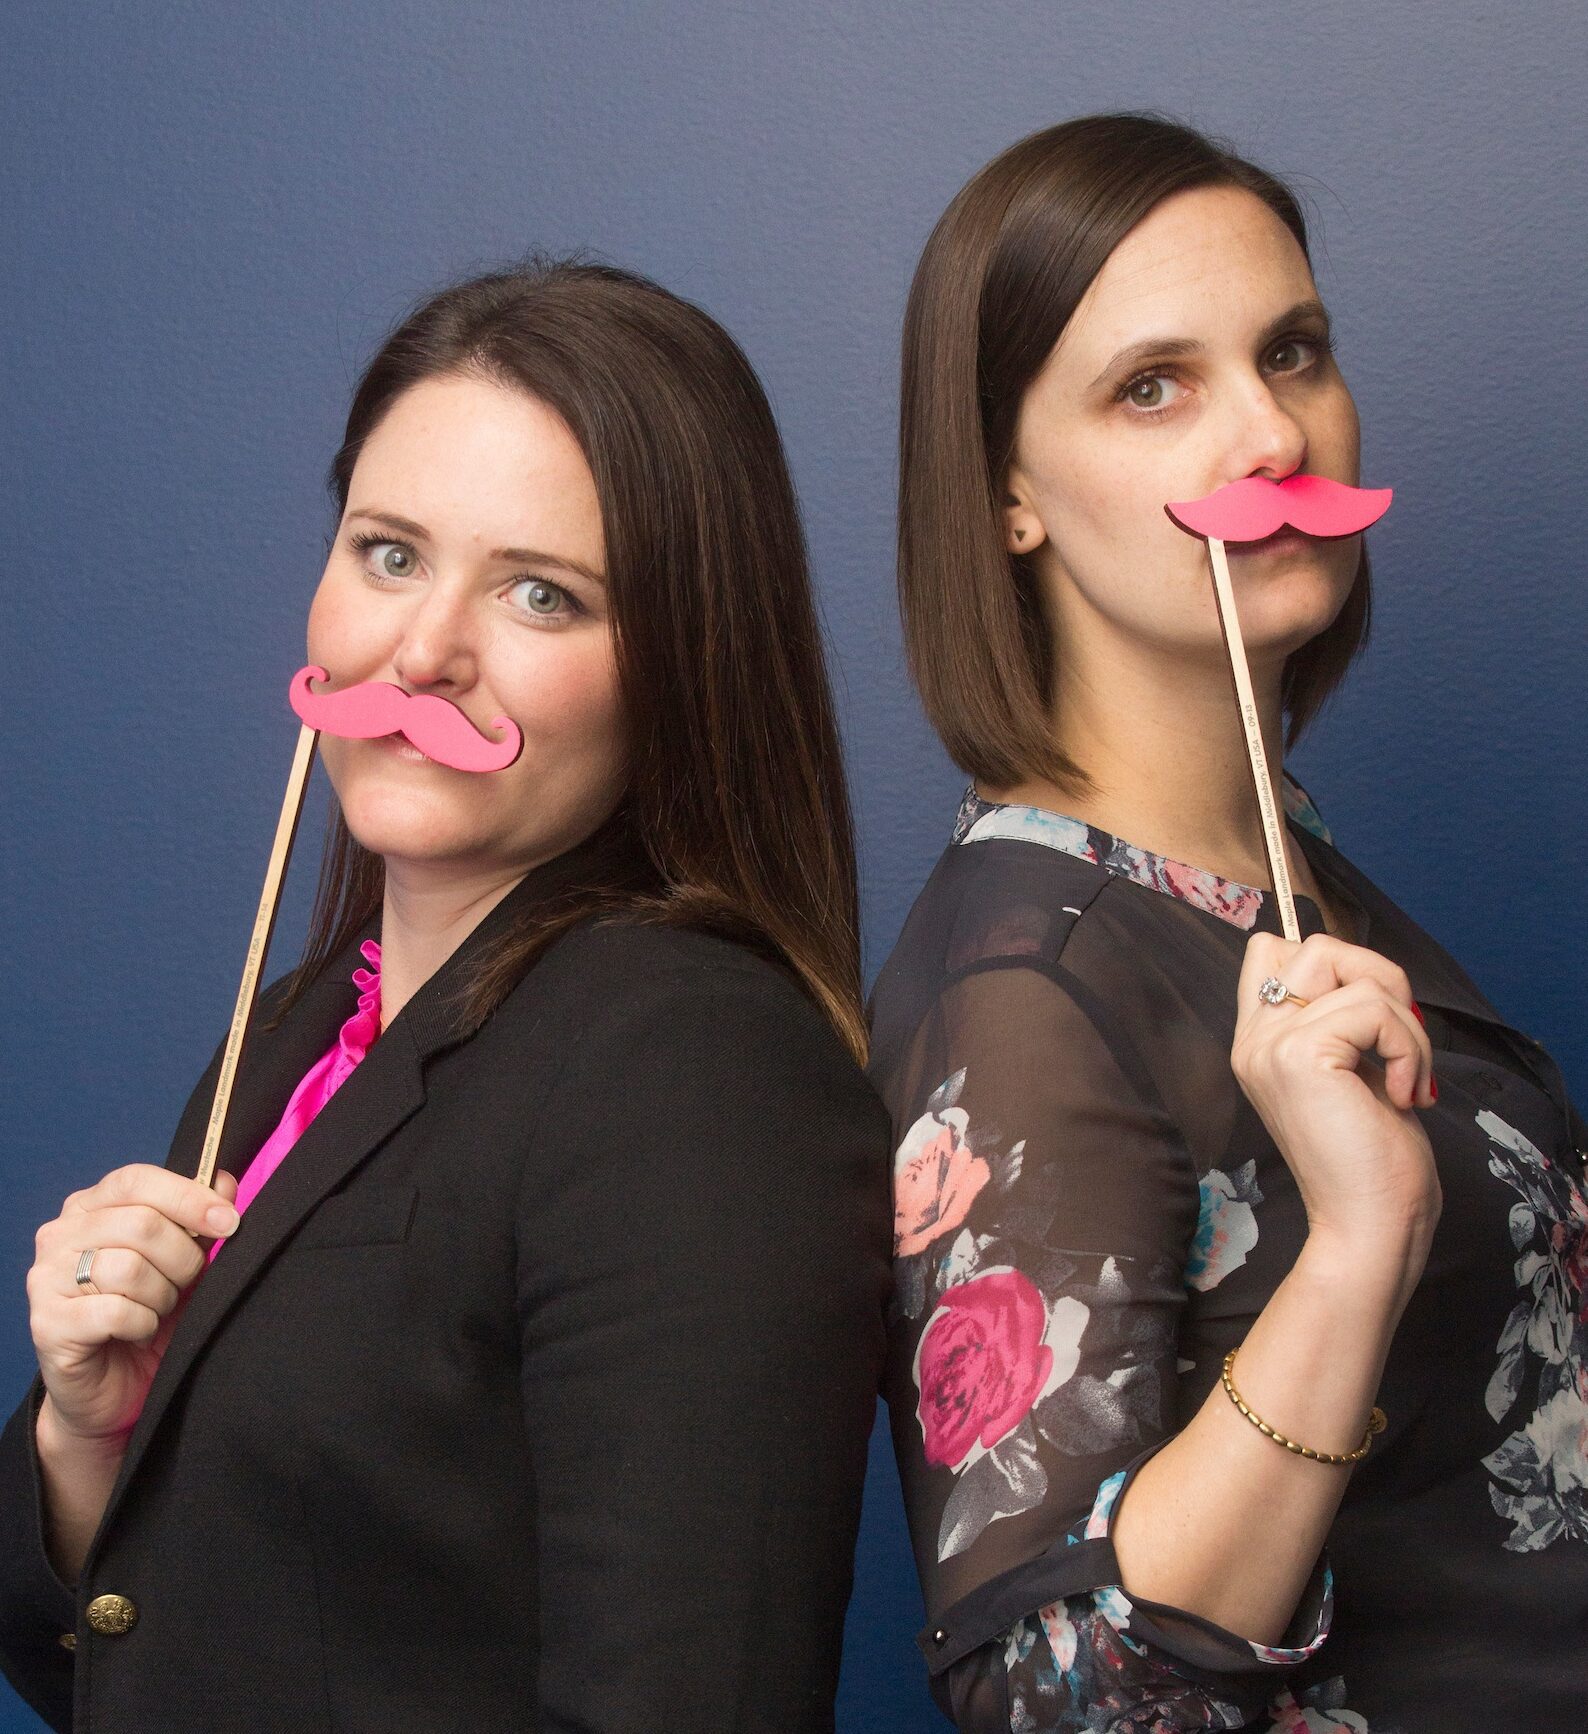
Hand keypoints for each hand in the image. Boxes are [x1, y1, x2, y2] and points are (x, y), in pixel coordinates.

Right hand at [29, 1164, 238, 1449]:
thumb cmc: (147, 1315)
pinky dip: (143, 1324)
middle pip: (141, 1223)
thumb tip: (225, 1183)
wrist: (112, 1388)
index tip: (229, 1222)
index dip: (188, 1197)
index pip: (137, 1180)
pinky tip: (137, 1333)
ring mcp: (47, 1278)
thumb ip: (199, 1221)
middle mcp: (60, 1235)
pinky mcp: (47, 1323)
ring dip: (161, 1295)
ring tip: (155, 1310)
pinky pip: (116, 1312)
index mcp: (90, 1207)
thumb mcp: (182, 1263)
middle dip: (182, 1258)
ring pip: (129, 1268)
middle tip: (185, 1285)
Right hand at [1232, 933, 1439, 1278]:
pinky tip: (1405, 1094)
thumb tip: (1368, 975)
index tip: (1371, 1023)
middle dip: (1379, 979)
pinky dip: (1408, 1046)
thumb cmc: (1371, 1162)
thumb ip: (1340, 1024)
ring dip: (1403, 1020)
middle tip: (1399, 1045)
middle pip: (1315, 945)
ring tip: (1408, 1076)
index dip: (1333, 965)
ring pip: (1351, 971)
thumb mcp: (1352, 1074)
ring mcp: (1270, 1046)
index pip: (1269, 951)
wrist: (1367, 1227)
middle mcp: (1253, 1040)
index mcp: (1258, 1044)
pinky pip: (1373, 1008)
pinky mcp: (1300, 1057)